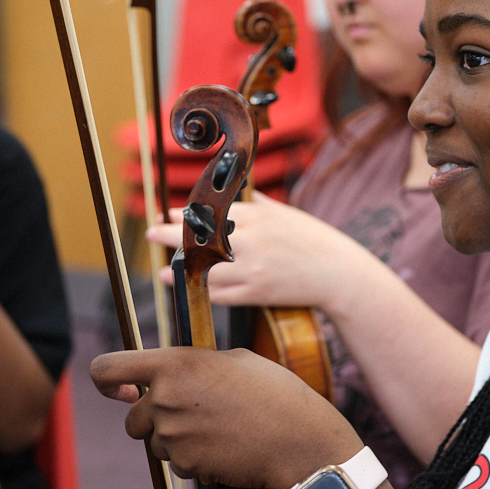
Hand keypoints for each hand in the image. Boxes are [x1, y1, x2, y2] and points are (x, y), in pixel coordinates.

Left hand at [90, 347, 361, 488]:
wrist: (297, 440)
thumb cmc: (272, 393)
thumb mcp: (232, 360)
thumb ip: (192, 364)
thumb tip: (172, 373)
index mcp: (173, 364)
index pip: (107, 369)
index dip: (105, 382)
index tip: (120, 391)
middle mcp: (164, 399)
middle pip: (132, 419)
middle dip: (153, 420)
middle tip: (192, 414)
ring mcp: (172, 435)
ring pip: (155, 443)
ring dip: (175, 440)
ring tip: (215, 430)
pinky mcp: (185, 465)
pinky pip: (177, 464)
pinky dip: (194, 460)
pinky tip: (223, 448)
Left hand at [147, 191, 383, 314]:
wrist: (338, 273)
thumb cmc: (313, 240)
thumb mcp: (286, 214)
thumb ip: (260, 206)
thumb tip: (241, 195)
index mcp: (257, 217)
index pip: (212, 211)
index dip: (186, 212)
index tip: (167, 213)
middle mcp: (250, 240)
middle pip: (201, 236)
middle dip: (171, 234)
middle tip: (151, 232)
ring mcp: (251, 268)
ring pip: (205, 268)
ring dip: (181, 269)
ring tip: (165, 269)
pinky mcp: (256, 292)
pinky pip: (221, 293)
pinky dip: (201, 290)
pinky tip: (187, 286)